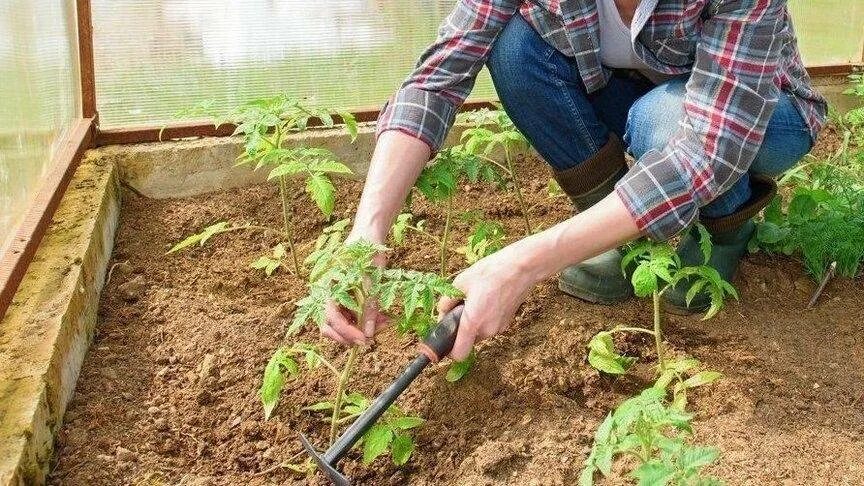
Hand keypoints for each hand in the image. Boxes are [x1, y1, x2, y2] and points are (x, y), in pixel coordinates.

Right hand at [319, 231, 388, 345]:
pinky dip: (366, 319)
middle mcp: (327, 294)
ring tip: (384, 324)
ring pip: (344, 322)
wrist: (368, 235)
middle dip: (351, 335)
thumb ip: (369, 307)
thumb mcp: (371, 280)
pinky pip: (353, 315)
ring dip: (362, 328)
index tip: (364, 341)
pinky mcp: (347, 298)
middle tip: (370, 340)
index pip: (331, 319)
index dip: (347, 333)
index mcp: (327, 288)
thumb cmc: (366, 253)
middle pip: (331, 325)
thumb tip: (369, 333)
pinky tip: (382, 318)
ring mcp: (337, 297)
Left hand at [437, 241, 540, 359]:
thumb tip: (442, 312)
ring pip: (479, 332)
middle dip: (461, 327)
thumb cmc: (492, 272)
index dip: (449, 351)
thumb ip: (447, 302)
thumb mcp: (461, 282)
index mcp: (473, 322)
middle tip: (460, 306)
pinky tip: (487, 298)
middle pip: (467, 340)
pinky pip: (489, 325)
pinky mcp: (507, 322)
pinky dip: (484, 317)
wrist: (522, 267)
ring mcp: (499, 328)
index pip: (459, 354)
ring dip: (473, 321)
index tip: (446, 338)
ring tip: (476, 298)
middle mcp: (487, 330)